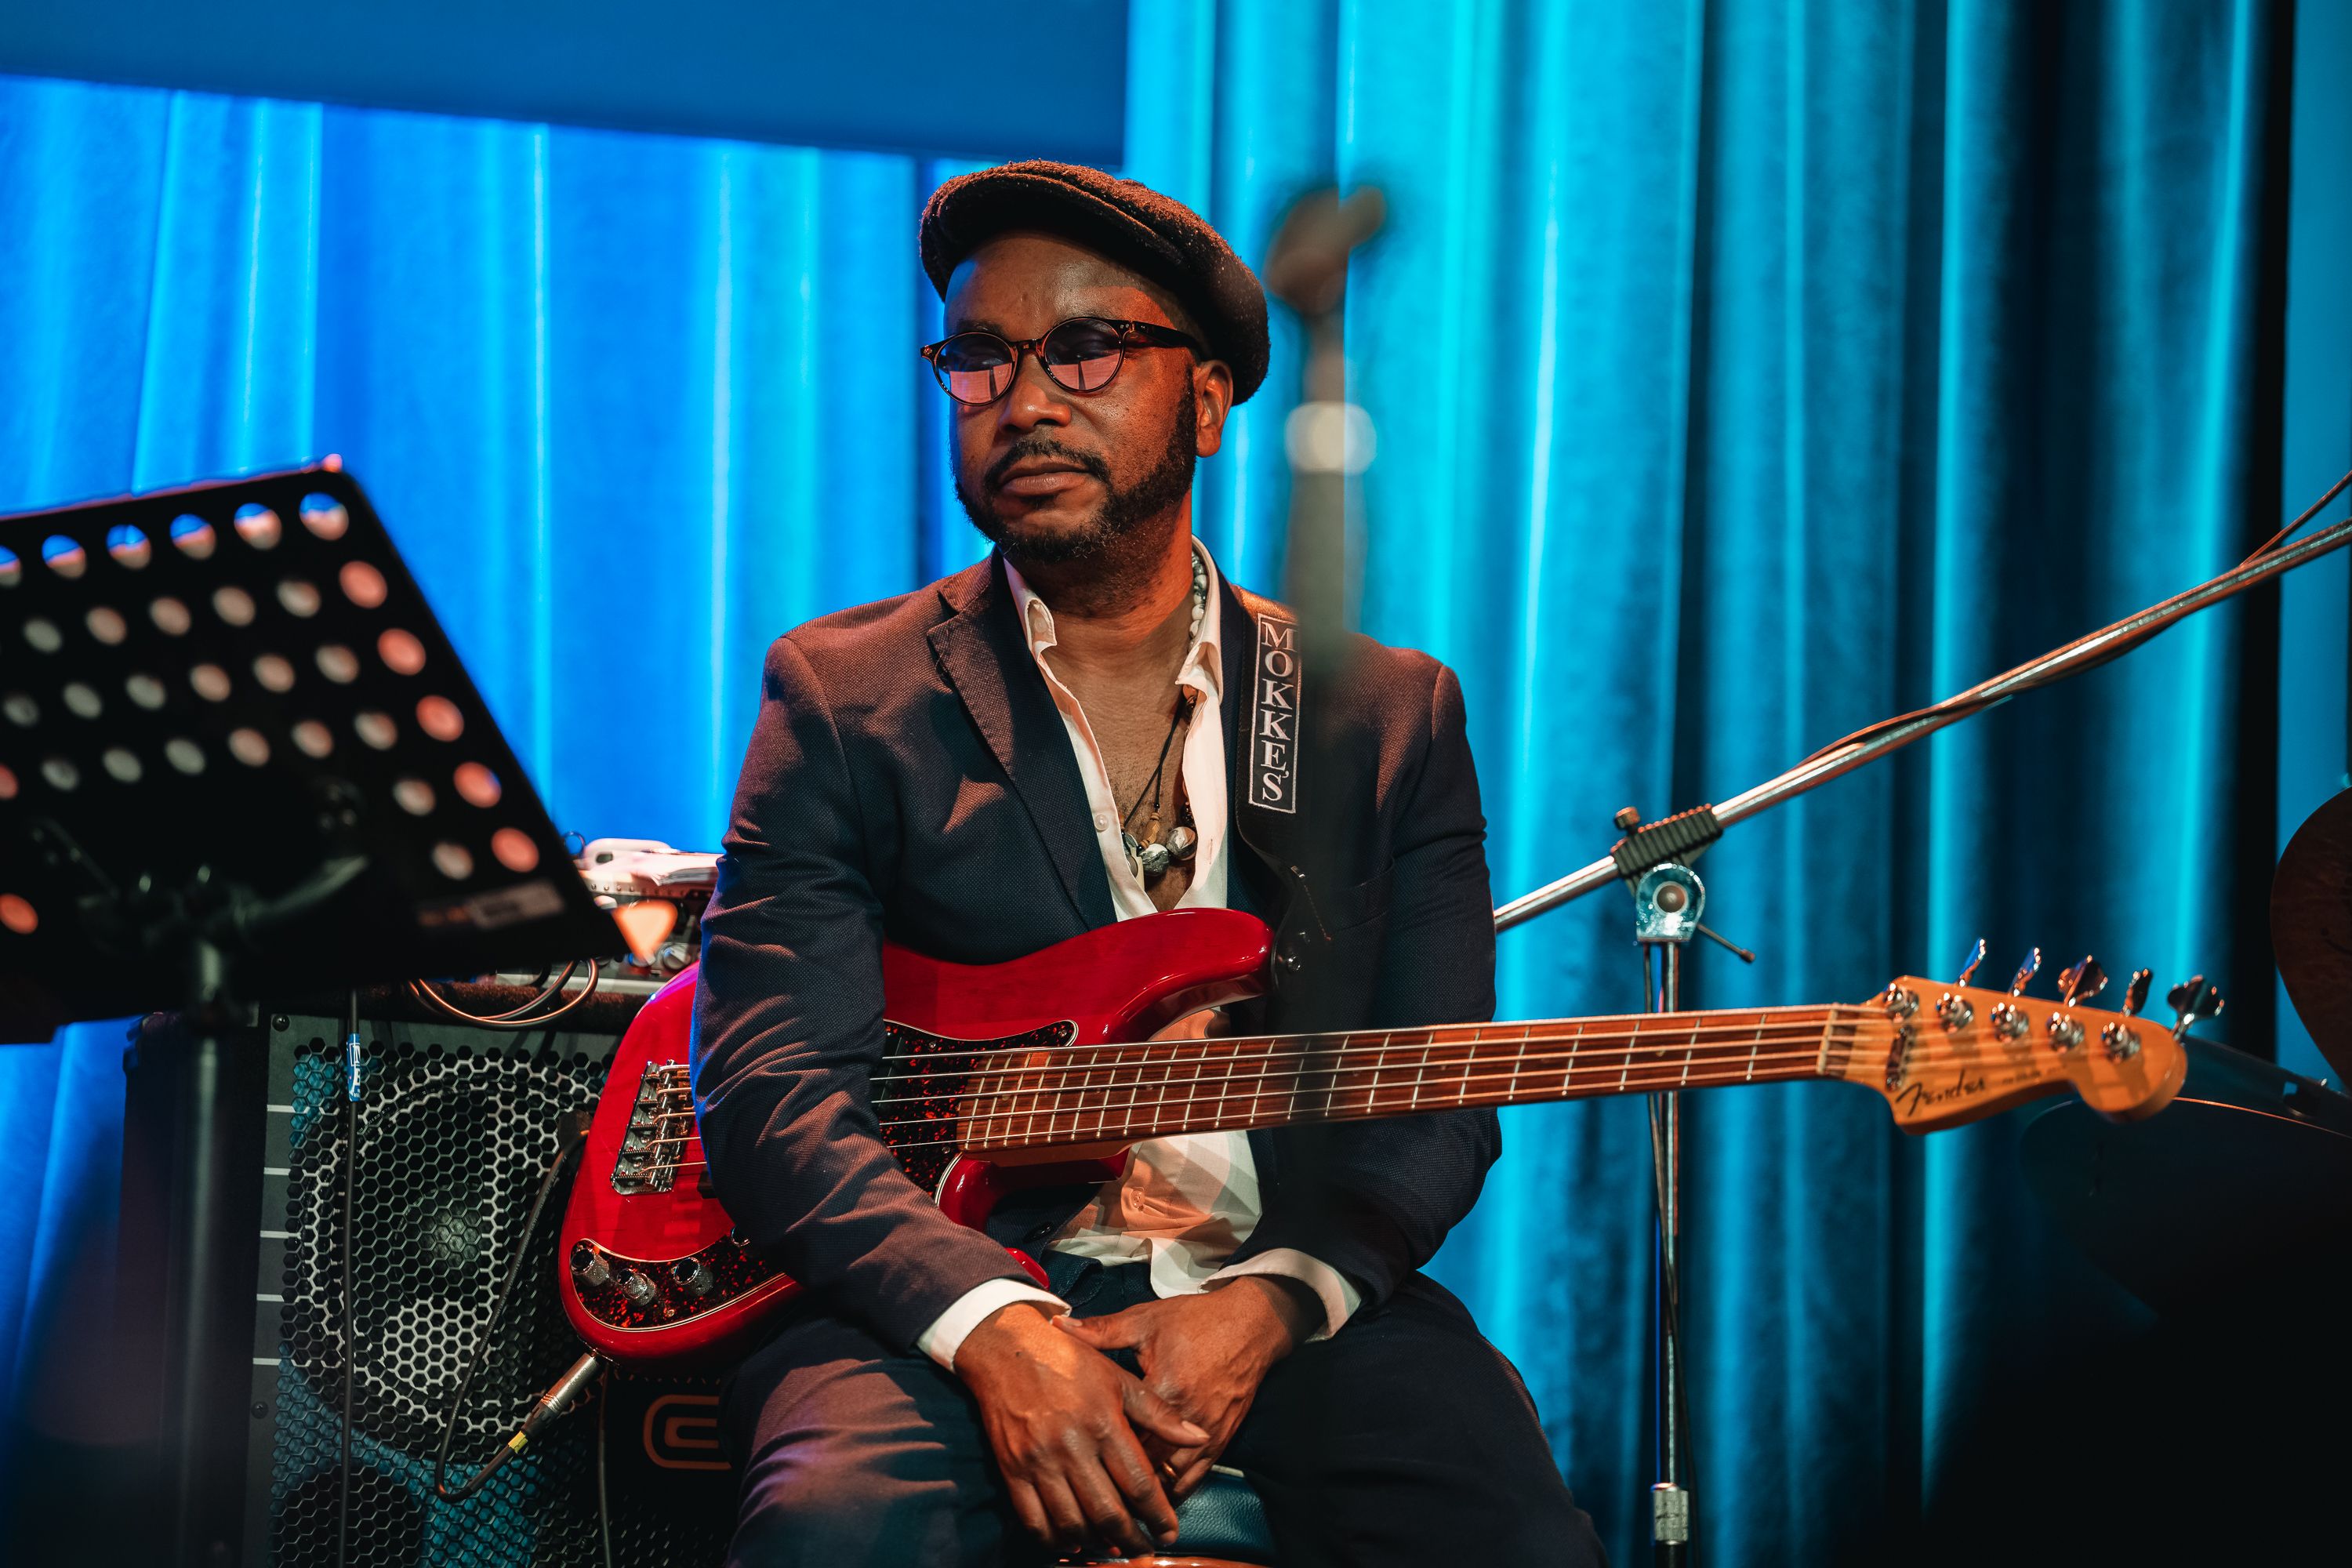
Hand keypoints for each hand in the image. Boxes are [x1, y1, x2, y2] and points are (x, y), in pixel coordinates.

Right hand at [955, 1302, 1208, 1557]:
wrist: (1007, 1350)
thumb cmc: (1068, 1361)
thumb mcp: (1119, 1379)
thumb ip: (1159, 1414)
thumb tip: (1199, 1437)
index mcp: (1104, 1424)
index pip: (1139, 1484)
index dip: (1158, 1516)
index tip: (1169, 1532)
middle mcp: (1071, 1447)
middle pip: (1108, 1512)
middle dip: (1132, 1540)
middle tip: (1144, 1550)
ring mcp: (1038, 1461)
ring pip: (1072, 1523)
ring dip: (1096, 1544)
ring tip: (1113, 1548)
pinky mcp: (1011, 1469)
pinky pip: (1033, 1520)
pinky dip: (1054, 1540)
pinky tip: (1071, 1543)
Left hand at [1056, 1276, 1318, 1498]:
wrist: (1250, 1324)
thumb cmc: (1196, 1320)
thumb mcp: (1145, 1320)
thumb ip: (1101, 1330)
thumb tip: (1058, 1325)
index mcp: (1164, 1388)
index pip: (1127, 1434)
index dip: (1101, 1454)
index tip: (1077, 1466)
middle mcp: (1186, 1419)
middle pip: (1149, 1466)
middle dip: (1121, 1485)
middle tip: (1092, 1500)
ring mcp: (1207, 1433)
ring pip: (1173, 1479)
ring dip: (1149, 1497)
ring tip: (1122, 1514)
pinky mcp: (1221, 1439)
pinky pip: (1197, 1477)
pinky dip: (1175, 1492)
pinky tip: (1157, 1504)